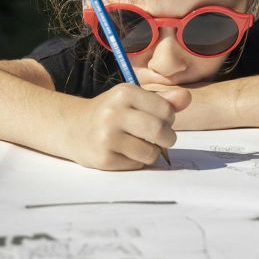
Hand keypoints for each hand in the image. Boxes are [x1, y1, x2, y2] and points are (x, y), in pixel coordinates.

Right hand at [63, 84, 189, 169]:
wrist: (72, 127)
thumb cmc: (110, 112)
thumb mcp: (132, 98)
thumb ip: (161, 99)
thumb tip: (186, 97)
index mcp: (124, 93)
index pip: (166, 109)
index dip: (169, 118)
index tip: (160, 120)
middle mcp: (114, 113)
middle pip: (160, 131)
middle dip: (167, 138)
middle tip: (160, 138)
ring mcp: (107, 138)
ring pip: (151, 153)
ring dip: (152, 152)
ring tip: (141, 145)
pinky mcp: (104, 159)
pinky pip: (137, 165)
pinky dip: (137, 161)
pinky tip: (125, 152)